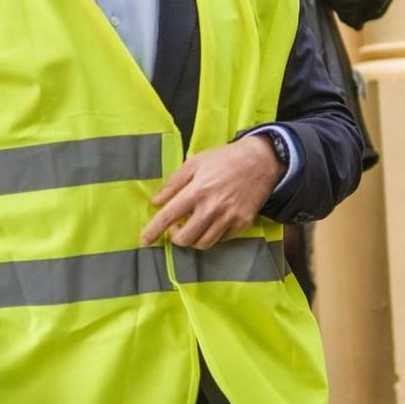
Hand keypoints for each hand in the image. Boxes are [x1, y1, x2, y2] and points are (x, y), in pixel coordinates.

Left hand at [141, 136, 282, 249]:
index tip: (145, 240)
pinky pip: (221, 240)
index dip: (153, 231)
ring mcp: (228, 218)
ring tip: (193, 225)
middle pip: (184, 238)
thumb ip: (173, 183)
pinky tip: (211, 222)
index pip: (168, 217)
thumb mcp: (194, 163)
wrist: (260, 161)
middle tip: (176, 227)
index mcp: (196, 191)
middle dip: (175, 237)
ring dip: (193, 239)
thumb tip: (156, 202)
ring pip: (203, 244)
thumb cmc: (224, 159)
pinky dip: (212, 235)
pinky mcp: (242, 223)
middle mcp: (211, 208)